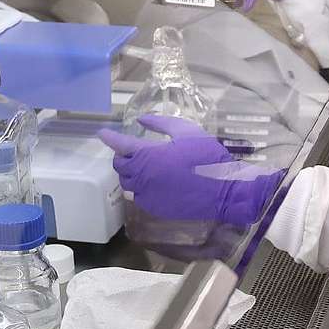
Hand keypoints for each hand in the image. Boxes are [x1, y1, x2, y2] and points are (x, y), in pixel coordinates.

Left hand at [98, 115, 282, 224]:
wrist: (224, 190)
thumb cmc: (207, 157)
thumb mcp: (188, 132)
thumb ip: (162, 123)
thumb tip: (141, 120)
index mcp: (149, 155)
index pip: (120, 145)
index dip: (110, 138)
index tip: (104, 134)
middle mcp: (142, 176)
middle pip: (120, 166)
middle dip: (122, 156)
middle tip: (133, 151)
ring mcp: (147, 194)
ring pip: (127, 183)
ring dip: (131, 173)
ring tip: (145, 166)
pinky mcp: (154, 208)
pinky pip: (139, 196)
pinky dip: (142, 187)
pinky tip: (156, 182)